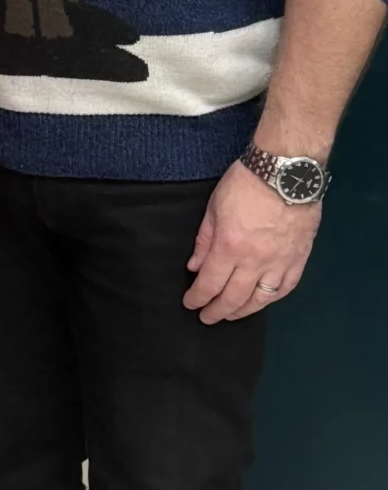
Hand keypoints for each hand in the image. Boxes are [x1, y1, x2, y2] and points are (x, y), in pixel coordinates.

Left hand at [185, 159, 319, 324]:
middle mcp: (255, 261)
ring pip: (261, 298)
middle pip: (234, 297)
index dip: (197, 298)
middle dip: (217, 311)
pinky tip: (263, 301)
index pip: (210, 283)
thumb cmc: (245, 183)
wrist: (286, 172)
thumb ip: (204, 240)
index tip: (190, 304)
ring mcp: (280, 261)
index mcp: (229, 247)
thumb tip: (195, 266)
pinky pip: (286, 287)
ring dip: (244, 311)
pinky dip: (273, 298)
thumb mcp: (214, 208)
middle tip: (207, 318)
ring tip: (231, 315)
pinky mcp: (299, 258)